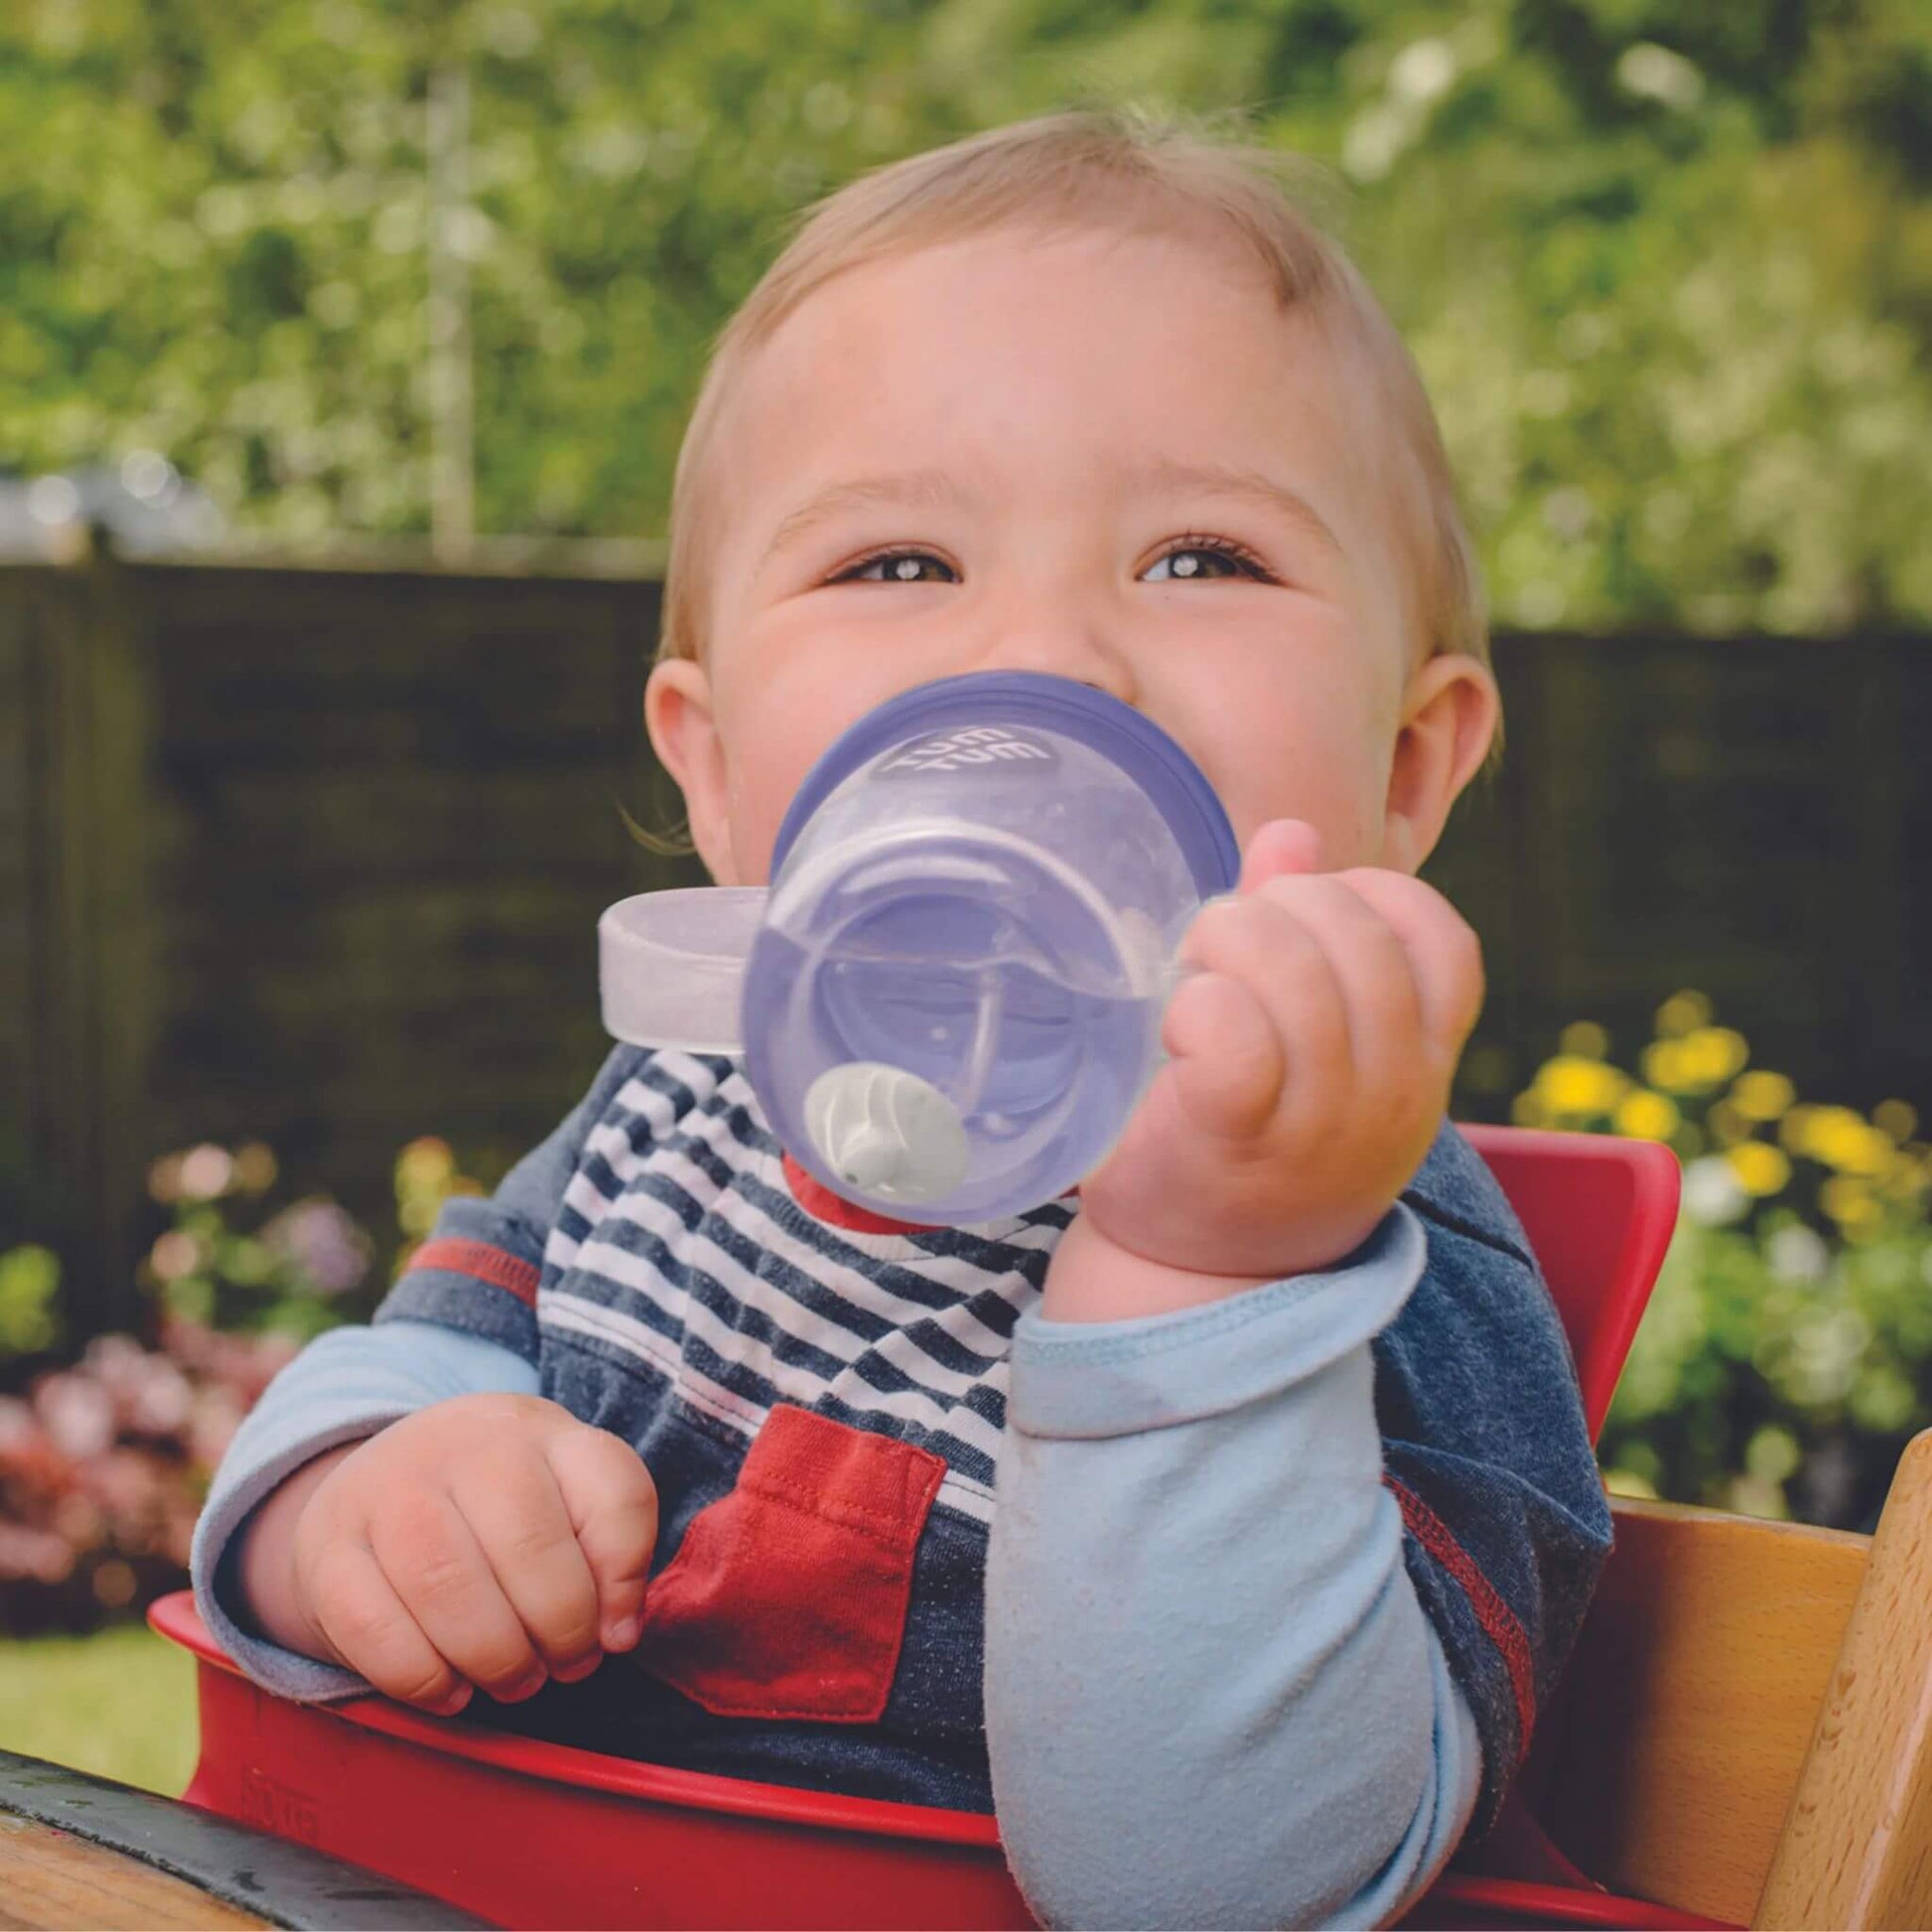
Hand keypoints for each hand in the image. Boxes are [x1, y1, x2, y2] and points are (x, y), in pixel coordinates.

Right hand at [239, 1394, 658, 1715]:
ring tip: (515, 1680)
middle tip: (563, 1665)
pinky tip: (452, 1689)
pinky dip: (423, 1678)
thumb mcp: (568, 1497)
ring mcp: (387, 1488)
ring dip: (496, 1658)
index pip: (613, 1491)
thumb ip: (613, 1551)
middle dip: (560, 1630)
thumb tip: (619, 1632)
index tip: (616, 1631)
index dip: (626, 1578)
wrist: (380, 1483)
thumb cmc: (498, 1506)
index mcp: (539, 1429)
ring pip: (449, 1586)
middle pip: (530, 1545)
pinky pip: (374, 1629)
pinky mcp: (326, 1548)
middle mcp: (463, 1443)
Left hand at [1055, 819, 1483, 1315]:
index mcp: (1422, 1058)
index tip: (1298, 926)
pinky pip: (1234, 1031)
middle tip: (1216, 951)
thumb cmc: (1251, 1139)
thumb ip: (1303, 932)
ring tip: (1190, 980)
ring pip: (1291, 969)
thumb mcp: (1307, 1042)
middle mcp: (1394, 1091)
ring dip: (1221, 946)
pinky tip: (1176, 1028)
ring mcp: (1323, 1121)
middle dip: (1270, 910)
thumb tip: (1291, 834)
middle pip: (1353, 933)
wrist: (1196, 1276)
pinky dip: (1196, 1005)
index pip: (1441, 937)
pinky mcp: (1237, 1136)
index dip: (1364, 898)